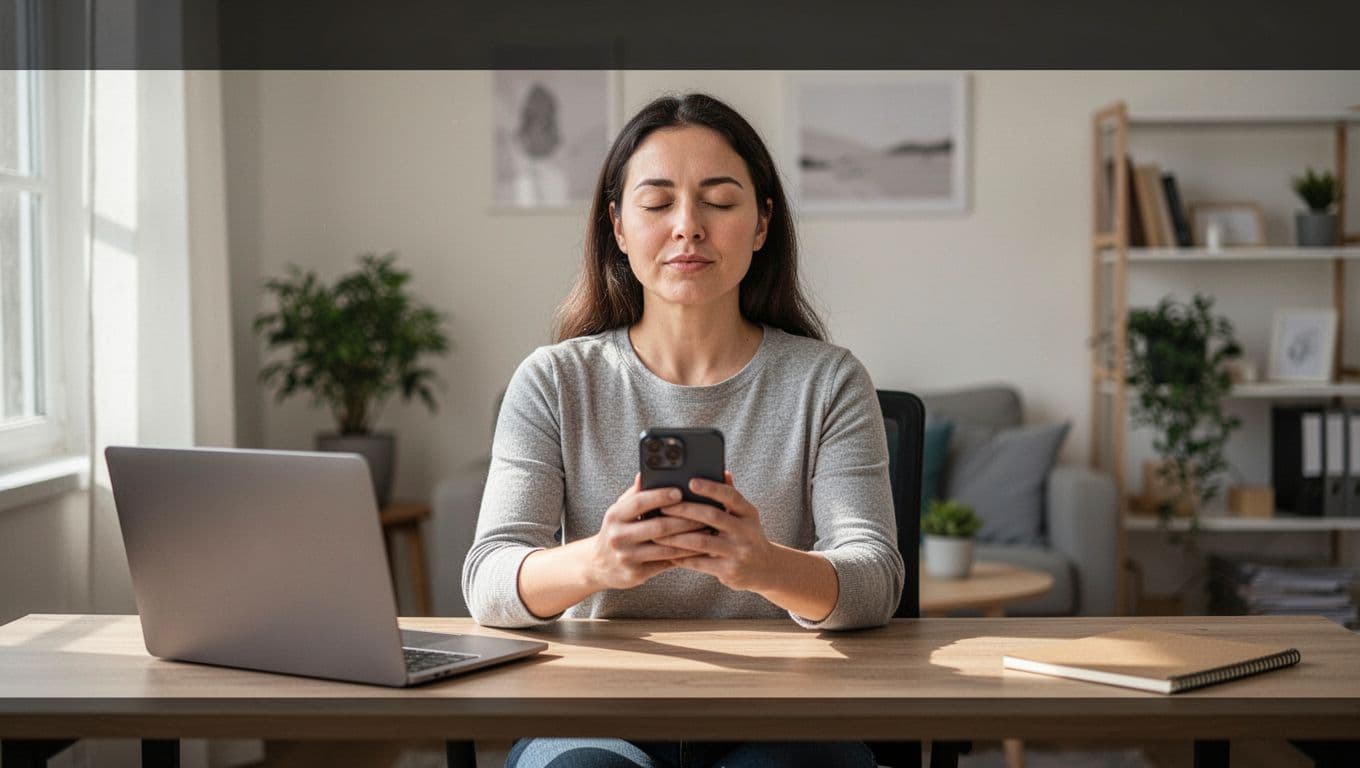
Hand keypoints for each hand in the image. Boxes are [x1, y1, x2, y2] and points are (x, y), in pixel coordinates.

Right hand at [586, 474, 710, 590]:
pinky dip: (685, 556)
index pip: (639, 503)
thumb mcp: (619, 511)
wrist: (597, 565)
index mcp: (614, 516)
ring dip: (691, 540)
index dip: (661, 496)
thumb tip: (645, 473)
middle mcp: (618, 537)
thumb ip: (635, 494)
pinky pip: (666, 564)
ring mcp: (627, 557)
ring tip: (708, 531)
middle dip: (686, 520)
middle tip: (706, 514)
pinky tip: (699, 550)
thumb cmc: (616, 531)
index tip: (681, 491)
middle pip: (658, 527)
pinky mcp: (636, 574)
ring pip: (666, 548)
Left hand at [652, 472, 774, 591]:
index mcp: (748, 513)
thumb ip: (732, 497)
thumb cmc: (748, 536)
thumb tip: (722, 472)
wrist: (766, 569)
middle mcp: (746, 531)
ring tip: (658, 532)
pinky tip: (667, 552)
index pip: (730, 496)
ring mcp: (739, 552)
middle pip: (712, 516)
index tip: (690, 482)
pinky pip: (700, 562)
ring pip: (702, 541)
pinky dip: (682, 557)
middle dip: (685, 510)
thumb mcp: (745, 516)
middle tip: (663, 507)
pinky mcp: (730, 571)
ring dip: (677, 536)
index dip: (711, 488)